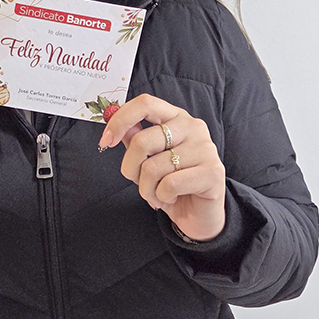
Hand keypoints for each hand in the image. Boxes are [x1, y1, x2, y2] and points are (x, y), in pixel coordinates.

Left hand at [98, 93, 225, 241]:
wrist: (199, 214)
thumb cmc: (173, 185)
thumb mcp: (148, 160)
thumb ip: (135, 139)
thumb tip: (116, 123)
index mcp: (176, 117)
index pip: (145, 104)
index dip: (120, 120)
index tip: (106, 141)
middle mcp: (193, 127)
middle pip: (143, 140)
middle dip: (130, 168)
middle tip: (138, 181)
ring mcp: (205, 148)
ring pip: (153, 167)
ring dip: (146, 189)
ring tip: (157, 194)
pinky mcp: (213, 172)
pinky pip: (169, 184)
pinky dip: (161, 197)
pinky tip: (171, 198)